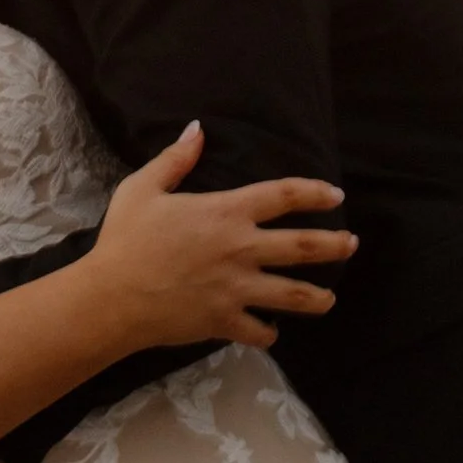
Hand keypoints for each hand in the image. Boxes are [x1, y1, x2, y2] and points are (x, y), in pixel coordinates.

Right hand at [86, 124, 356, 353]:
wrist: (111, 296)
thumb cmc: (126, 239)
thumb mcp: (144, 188)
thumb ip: (176, 159)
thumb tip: (197, 129)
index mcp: (227, 213)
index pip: (284, 196)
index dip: (315, 193)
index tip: (335, 196)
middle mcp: (242, 249)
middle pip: (304, 247)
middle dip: (335, 245)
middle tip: (351, 243)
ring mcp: (238, 289)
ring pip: (294, 295)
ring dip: (318, 297)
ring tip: (329, 298)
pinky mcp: (225, 321)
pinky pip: (259, 331)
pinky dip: (268, 333)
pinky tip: (271, 330)